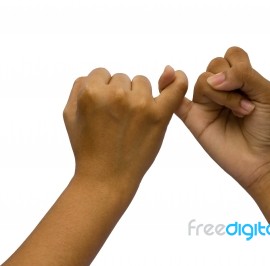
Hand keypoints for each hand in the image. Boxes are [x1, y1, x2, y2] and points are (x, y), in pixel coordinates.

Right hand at [64, 66, 187, 191]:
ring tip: (131, 121)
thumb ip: (79, 87)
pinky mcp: (158, 116)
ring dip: (138, 96)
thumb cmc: (88, 148)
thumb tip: (98, 74)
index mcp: (91, 92)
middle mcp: (116, 95)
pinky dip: (178, 81)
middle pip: (122, 78)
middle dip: (120, 94)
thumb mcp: (70, 115)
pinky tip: (178, 76)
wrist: (107, 178)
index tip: (103, 110)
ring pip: (142, 82)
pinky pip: (174, 90)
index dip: (102, 91)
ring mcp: (139, 104)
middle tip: (117, 120)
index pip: (102, 74)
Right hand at [175, 47, 269, 188]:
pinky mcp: (195, 119)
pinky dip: (168, 86)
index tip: (251, 87)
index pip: (231, 55)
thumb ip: (244, 74)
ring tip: (239, 113)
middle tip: (248, 107)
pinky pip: (176, 100)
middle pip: (214, 65)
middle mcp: (222, 90)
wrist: (264, 160)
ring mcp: (207, 104)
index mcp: (241, 80)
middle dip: (232, 82)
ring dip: (223, 95)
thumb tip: (213, 79)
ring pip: (203, 81)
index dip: (238, 65)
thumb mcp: (267, 92)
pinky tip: (172, 78)